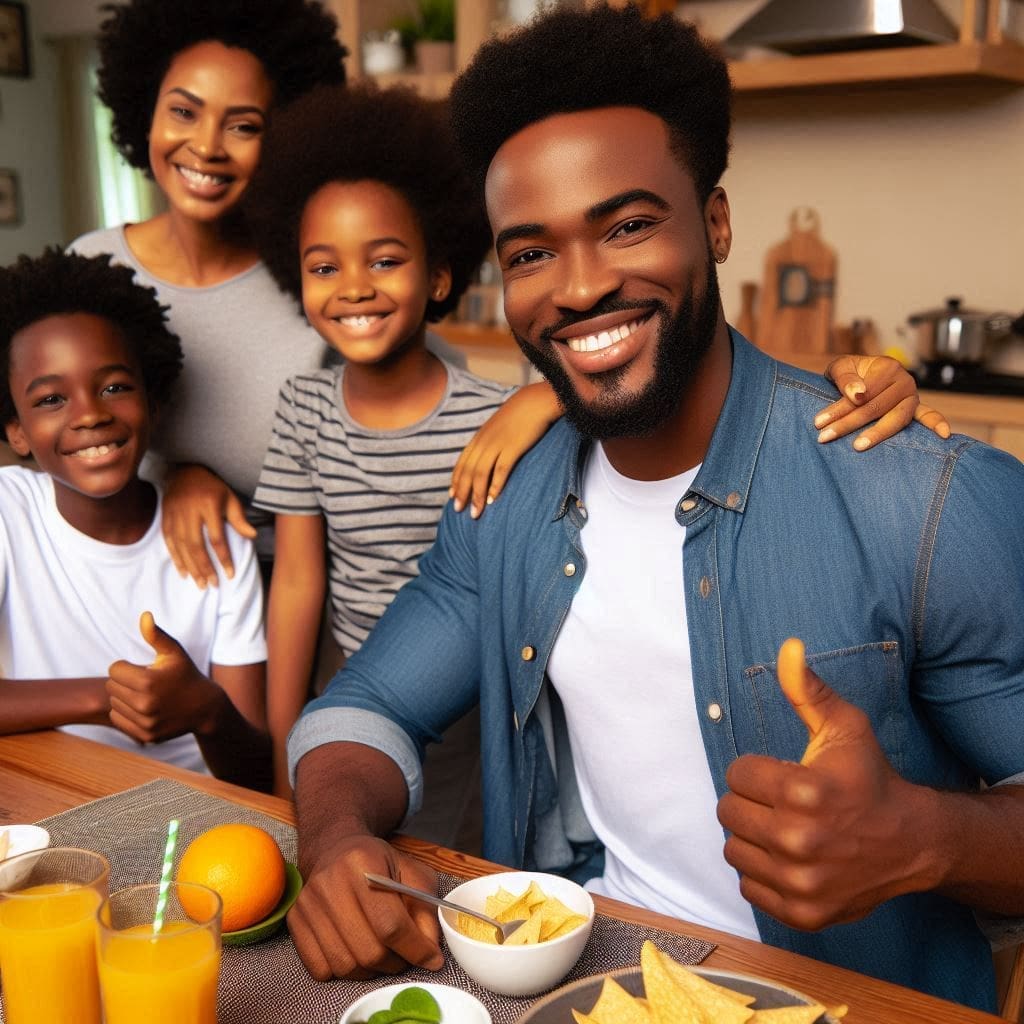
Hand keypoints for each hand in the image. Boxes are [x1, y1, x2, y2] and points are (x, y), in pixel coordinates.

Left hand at [107, 612, 220, 742]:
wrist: (205, 708)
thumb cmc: (186, 675)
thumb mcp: (174, 653)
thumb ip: (156, 635)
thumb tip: (144, 615)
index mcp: (148, 681)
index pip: (114, 669)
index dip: (127, 666)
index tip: (143, 668)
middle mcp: (144, 704)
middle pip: (111, 687)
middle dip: (125, 681)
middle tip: (144, 682)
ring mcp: (144, 722)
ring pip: (114, 704)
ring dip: (124, 697)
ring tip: (144, 694)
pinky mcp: (144, 735)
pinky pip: (118, 720)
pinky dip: (126, 713)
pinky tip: (143, 708)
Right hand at [162, 465, 255, 586]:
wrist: (185, 472)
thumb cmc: (213, 488)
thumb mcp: (230, 499)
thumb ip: (239, 519)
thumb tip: (253, 536)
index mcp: (209, 505)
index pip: (217, 538)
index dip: (224, 558)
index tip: (230, 574)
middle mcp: (190, 511)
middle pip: (196, 545)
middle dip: (204, 567)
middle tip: (212, 585)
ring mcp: (175, 514)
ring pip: (182, 546)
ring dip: (191, 567)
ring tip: (200, 583)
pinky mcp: (165, 518)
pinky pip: (169, 542)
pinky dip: (176, 559)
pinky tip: (184, 572)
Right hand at [287, 833, 442, 979]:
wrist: (335, 848)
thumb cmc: (378, 863)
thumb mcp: (411, 874)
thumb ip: (426, 910)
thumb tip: (430, 952)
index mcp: (363, 863)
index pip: (391, 924)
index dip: (416, 949)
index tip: (432, 959)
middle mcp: (330, 882)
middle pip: (369, 950)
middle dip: (396, 962)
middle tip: (406, 956)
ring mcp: (308, 903)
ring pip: (346, 965)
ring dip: (372, 970)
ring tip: (384, 955)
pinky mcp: (294, 920)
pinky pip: (320, 969)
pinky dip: (344, 971)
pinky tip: (356, 952)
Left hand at [450, 381, 561, 517]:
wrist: (535, 402)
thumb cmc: (519, 416)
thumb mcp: (498, 427)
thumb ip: (490, 441)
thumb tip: (486, 456)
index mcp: (479, 438)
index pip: (462, 463)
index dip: (456, 481)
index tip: (452, 497)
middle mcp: (484, 442)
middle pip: (468, 471)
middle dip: (462, 492)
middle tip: (458, 510)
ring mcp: (497, 445)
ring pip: (480, 474)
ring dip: (476, 495)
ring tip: (474, 513)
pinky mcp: (512, 448)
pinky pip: (500, 470)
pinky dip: (494, 486)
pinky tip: (491, 500)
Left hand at [717, 638, 926, 930]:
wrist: (911, 842)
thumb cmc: (869, 778)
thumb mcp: (844, 727)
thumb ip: (807, 689)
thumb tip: (788, 647)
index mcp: (804, 791)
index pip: (736, 774)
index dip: (756, 770)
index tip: (782, 775)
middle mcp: (799, 840)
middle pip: (728, 812)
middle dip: (749, 802)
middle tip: (781, 802)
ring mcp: (800, 882)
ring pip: (733, 849)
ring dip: (752, 837)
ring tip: (785, 828)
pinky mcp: (802, 912)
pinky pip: (748, 887)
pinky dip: (762, 872)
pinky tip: (790, 858)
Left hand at [816, 355, 950, 450]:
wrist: (860, 375)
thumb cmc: (849, 373)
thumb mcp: (841, 367)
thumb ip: (846, 378)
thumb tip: (857, 394)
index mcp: (887, 367)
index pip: (863, 392)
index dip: (839, 408)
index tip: (818, 422)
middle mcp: (904, 381)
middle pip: (876, 407)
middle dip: (848, 423)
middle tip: (825, 437)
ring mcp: (912, 396)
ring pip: (897, 418)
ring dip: (878, 433)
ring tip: (857, 446)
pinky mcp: (915, 409)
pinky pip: (928, 416)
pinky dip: (937, 424)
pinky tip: (944, 436)